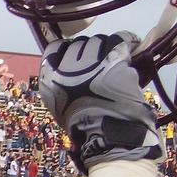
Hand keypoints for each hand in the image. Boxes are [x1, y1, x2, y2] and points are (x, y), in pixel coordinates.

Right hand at [38, 33, 163, 171]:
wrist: (108, 136)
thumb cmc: (83, 125)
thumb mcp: (58, 104)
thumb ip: (59, 82)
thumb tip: (68, 66)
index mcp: (50, 76)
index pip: (56, 48)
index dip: (68, 52)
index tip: (77, 59)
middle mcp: (67, 65)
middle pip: (79, 43)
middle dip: (89, 52)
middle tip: (98, 65)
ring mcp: (92, 61)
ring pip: (99, 41)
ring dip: (106, 49)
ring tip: (112, 64)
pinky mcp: (114, 59)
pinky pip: (119, 40)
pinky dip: (125, 44)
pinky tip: (127, 51)